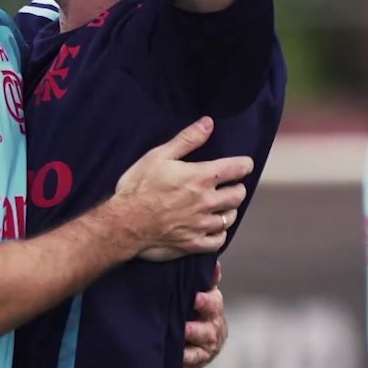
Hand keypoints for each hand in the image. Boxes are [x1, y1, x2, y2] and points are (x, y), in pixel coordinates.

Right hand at [115, 117, 252, 261]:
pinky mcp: (194, 244)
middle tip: (229, 186)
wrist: (123, 223)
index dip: (244, 165)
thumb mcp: (159, 156)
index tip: (243, 164)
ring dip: (228, 210)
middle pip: (238, 194)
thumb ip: (187, 139)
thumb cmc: (138, 186)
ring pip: (230, 218)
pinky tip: (212, 228)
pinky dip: (219, 234)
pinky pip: (218, 241)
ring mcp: (201, 225)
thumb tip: (208, 123)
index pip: (237, 168)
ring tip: (220, 206)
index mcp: (201, 177)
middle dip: (237, 188)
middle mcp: (207, 201)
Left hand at [183, 264, 226, 367]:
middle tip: (185, 328)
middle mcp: (213, 332)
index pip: (214, 305)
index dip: (206, 302)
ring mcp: (205, 352)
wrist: (186, 339)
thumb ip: (206, 280)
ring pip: (199, 354)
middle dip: (197, 330)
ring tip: (179, 352)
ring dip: (189, 353)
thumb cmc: (191, 309)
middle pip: (209, 332)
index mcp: (213, 311)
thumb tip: (215, 264)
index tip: (196, 298)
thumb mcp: (198, 292)